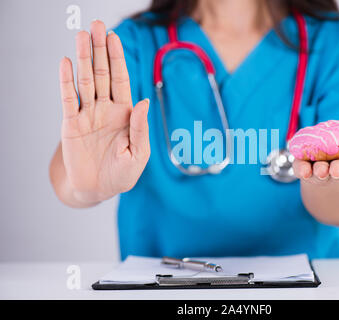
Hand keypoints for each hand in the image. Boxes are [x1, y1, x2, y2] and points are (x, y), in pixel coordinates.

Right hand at [59, 20, 149, 203]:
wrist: (98, 189)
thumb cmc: (122, 173)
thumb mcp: (139, 154)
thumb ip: (141, 128)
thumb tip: (142, 102)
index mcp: (125, 113)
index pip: (120, 80)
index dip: (117, 59)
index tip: (114, 38)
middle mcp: (105, 109)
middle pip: (102, 74)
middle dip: (100, 51)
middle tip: (97, 26)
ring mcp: (87, 115)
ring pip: (85, 82)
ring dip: (83, 59)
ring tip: (81, 36)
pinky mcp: (71, 125)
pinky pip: (68, 100)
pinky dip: (66, 82)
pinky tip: (66, 64)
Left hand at [293, 140, 338, 183]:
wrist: (329, 183)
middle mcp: (336, 172)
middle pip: (337, 171)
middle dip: (337, 170)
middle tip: (337, 170)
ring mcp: (320, 172)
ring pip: (319, 172)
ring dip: (320, 171)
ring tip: (321, 170)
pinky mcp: (304, 170)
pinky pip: (301, 170)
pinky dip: (301, 170)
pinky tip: (302, 170)